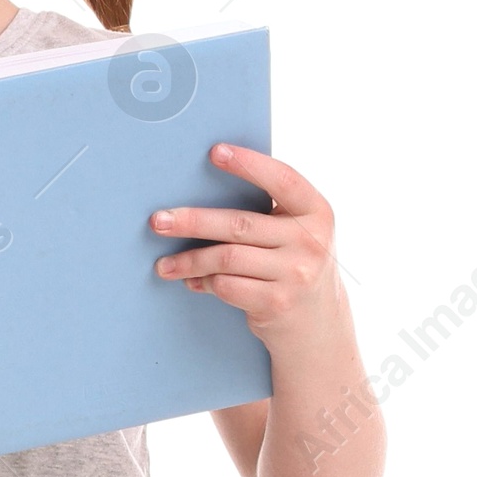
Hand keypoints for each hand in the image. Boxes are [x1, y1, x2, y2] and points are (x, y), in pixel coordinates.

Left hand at [149, 146, 340, 353]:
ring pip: (227, 258)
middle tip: (159, 221)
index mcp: (316, 212)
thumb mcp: (297, 233)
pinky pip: (227, 286)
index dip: (248, 164)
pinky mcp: (276, 303)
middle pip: (240, 224)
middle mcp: (310, 241)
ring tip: (164, 264)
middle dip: (193, 221)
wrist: (318, 323)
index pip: (283, 179)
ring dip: (189, 260)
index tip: (214, 152)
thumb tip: (203, 192)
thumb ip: (269, 212)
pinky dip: (204, 282)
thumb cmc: (295, 266)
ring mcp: (295, 274)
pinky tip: (193, 281)